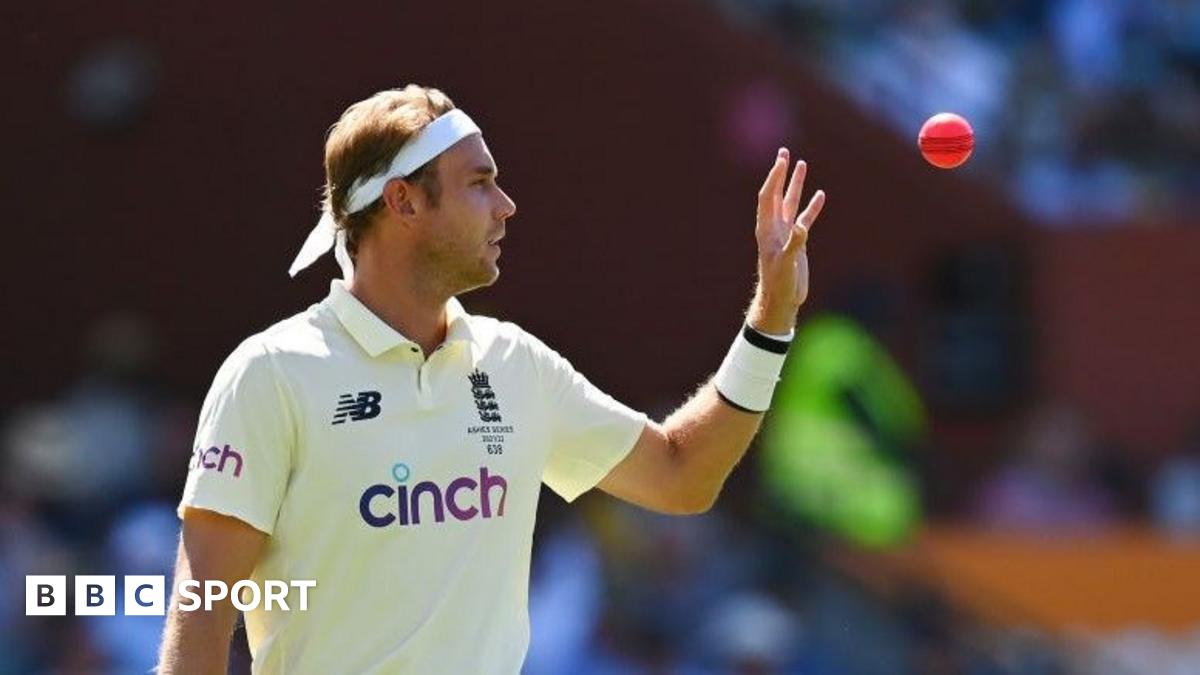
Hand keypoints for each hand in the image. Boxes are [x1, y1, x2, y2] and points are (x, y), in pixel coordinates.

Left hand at [747, 148, 825, 334]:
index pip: (768, 197)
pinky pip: (805, 218)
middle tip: (784, 152)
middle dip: (781, 173)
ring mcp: (786, 233)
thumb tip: (801, 225)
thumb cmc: (779, 284)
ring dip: (796, 184)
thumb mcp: (786, 264)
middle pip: (776, 193)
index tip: (781, 161)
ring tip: (802, 164)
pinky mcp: (798, 241)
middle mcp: (774, 227)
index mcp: (766, 229)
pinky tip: (820, 195)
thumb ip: (794, 244)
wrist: (782, 300)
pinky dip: (812, 207)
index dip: (774, 178)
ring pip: (791, 202)